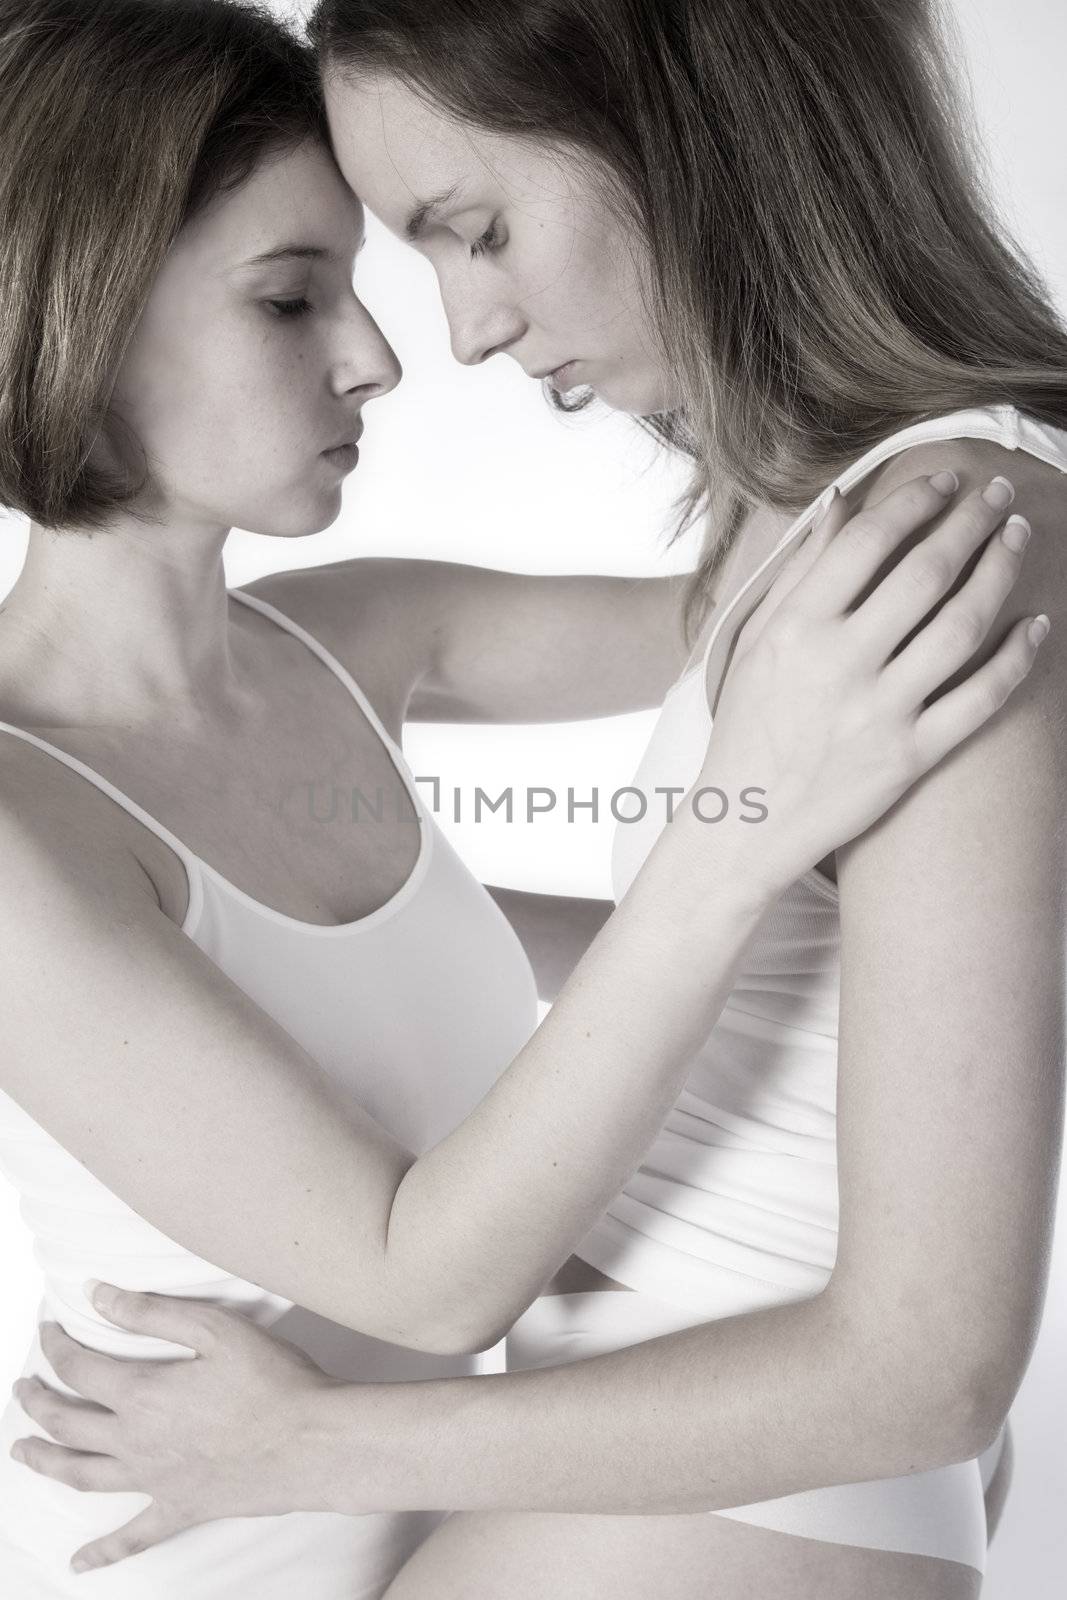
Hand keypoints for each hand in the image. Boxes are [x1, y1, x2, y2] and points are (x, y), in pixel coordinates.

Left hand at [9, 1283, 340, 1574]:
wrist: (311, 1441)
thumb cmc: (272, 1378)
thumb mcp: (214, 1328)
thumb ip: (150, 1312)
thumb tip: (97, 1294)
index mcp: (142, 1394)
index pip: (80, 1370)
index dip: (57, 1348)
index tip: (48, 1331)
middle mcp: (136, 1442)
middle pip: (68, 1424)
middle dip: (38, 1403)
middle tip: (23, 1388)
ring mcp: (155, 1481)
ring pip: (82, 1474)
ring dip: (45, 1461)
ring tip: (21, 1451)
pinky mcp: (181, 1508)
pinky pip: (132, 1537)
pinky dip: (102, 1553)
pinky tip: (79, 1563)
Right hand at [694, 472, 1043, 888]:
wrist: (744, 825)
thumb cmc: (748, 725)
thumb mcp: (754, 640)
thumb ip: (800, 570)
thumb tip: (842, 500)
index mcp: (795, 629)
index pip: (870, 542)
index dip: (917, 500)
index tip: (945, 478)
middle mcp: (838, 665)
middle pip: (927, 572)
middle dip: (973, 520)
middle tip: (999, 492)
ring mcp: (878, 714)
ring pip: (962, 626)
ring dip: (1001, 571)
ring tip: (1018, 537)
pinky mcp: (909, 758)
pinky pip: (980, 699)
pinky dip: (1017, 657)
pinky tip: (1037, 624)